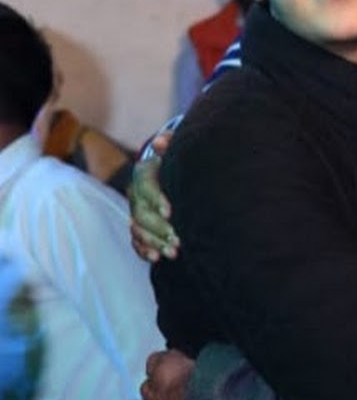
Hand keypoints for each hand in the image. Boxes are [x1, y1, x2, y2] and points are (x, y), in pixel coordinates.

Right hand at [127, 131, 177, 262]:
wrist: (172, 170)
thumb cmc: (179, 160)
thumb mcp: (178, 149)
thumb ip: (172, 145)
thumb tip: (161, 142)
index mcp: (146, 173)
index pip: (146, 185)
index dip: (156, 199)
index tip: (170, 212)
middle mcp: (137, 193)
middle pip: (141, 213)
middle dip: (158, 228)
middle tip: (178, 239)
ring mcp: (137, 210)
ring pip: (138, 228)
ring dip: (154, 242)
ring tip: (174, 252)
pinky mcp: (140, 225)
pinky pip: (136, 239)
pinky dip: (143, 249)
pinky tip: (155, 257)